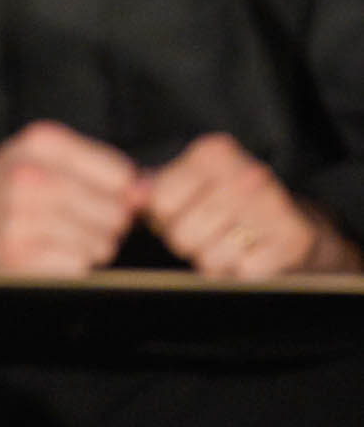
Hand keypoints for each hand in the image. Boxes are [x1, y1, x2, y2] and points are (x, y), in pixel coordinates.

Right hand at [0, 122, 141, 276]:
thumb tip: (150, 192)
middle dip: (105, 226)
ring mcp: (21, 216)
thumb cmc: (0, 192)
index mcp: (41, 141)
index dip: (121, 197)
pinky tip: (44, 261)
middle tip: (72, 227)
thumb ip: (97, 168)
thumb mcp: (39, 158)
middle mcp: (30, 173)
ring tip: (54, 242)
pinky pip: (77, 269)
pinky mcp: (15, 256)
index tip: (102, 204)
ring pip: (100, 243)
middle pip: (116, 213)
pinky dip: (68, 271)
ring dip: (87, 252)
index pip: (122, 175)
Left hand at [143, 135, 362, 277]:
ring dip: (217, 262)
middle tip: (211, 234)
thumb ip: (156, 187)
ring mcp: (272, 205)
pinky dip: (243, 274)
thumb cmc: (233, 204)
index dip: (165, 219)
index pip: (160, 201)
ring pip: (211, 258)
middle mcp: (245, 172)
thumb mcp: (194, 183)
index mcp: (214, 152)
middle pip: (183, 234)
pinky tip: (253, 257)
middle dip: (191, 244)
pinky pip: (244, 273)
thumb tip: (129, 196)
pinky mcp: (293, 239)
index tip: (182, 215)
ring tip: (232, 245)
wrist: (297, 227)